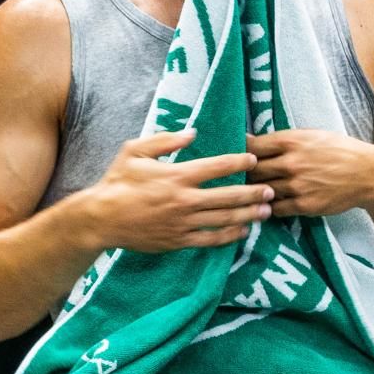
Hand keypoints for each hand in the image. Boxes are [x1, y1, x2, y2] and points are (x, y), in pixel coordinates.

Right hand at [79, 128, 273, 252]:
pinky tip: (243, 231)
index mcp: (177, 175)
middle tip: (270, 189)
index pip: (217, 166)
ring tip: (266, 211)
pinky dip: (230, 235)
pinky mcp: (179, 240)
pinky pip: (211, 239)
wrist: (102, 218)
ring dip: (248, 214)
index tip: (253, 159)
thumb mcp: (135, 151)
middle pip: (229, 196)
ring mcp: (184, 222)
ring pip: (224, 219)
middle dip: (253, 192)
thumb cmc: (117, 181)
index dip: (239, 162)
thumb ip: (165, 141)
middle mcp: (185, 199)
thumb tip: (192, 133)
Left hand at [248, 129, 373, 217]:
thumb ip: (285, 139)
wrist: (368, 174)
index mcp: (291, 141)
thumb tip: (254, 140)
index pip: (251, 147)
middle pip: (252, 171)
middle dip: (245, 174)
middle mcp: (291, 163)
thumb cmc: (340, 150)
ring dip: (256, 192)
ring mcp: (297, 186)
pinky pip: (276, 209)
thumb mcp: (312, 135)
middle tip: (240, 177)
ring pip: (263, 191)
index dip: (240, 152)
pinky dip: (271, 206)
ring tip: (253, 192)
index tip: (237, 156)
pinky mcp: (304, 205)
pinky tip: (271, 203)